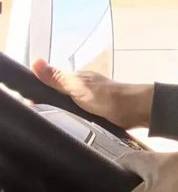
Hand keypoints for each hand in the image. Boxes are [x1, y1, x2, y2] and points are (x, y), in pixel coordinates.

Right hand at [32, 59, 152, 129]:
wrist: (135, 111)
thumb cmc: (106, 97)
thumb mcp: (77, 86)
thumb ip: (57, 78)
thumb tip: (34, 61)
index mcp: (77, 79)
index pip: (51, 84)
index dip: (38, 93)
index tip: (28, 107)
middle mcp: (83, 89)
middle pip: (59, 97)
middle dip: (49, 106)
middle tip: (38, 120)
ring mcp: (91, 102)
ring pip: (69, 109)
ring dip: (62, 116)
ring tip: (49, 127)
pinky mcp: (98, 115)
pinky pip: (80, 119)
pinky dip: (73, 123)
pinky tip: (68, 130)